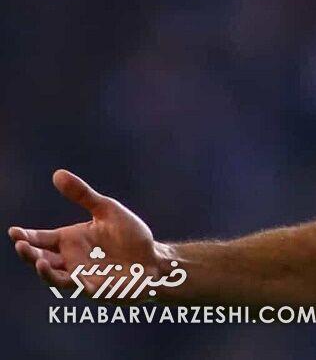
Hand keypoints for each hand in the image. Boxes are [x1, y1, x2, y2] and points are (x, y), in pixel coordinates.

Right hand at [9, 170, 161, 296]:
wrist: (155, 257)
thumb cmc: (130, 235)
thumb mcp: (107, 210)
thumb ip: (83, 195)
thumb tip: (57, 174)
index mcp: (69, 240)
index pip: (41, 238)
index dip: (25, 236)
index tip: (13, 231)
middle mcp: (70, 259)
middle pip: (41, 258)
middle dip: (29, 253)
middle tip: (20, 244)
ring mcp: (81, 275)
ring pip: (54, 277)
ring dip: (44, 272)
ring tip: (38, 262)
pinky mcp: (96, 288)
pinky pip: (81, 288)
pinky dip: (74, 283)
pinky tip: (73, 277)